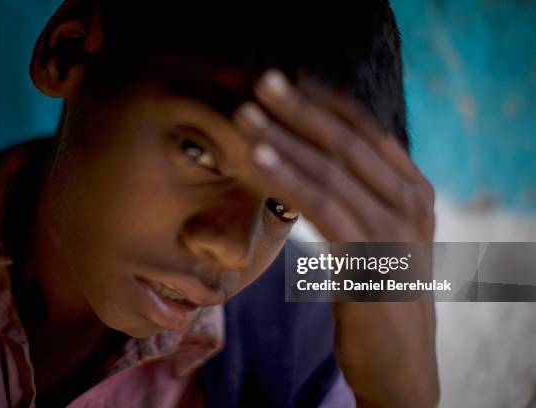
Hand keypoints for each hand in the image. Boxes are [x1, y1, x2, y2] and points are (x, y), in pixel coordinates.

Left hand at [233, 69, 438, 406]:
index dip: (324, 102)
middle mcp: (411, 200)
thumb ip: (358, 197)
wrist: (400, 362)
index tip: (286, 82)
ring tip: (246, 113)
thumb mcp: (375, 236)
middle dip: (300, 107)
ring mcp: (395, 228)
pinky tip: (257, 157)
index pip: (365, 130)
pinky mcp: (371, 257)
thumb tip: (314, 163)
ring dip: (283, 137)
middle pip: (348, 140)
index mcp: (412, 189)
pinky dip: (287, 178)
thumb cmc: (378, 295)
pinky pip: (321, 205)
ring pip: (331, 169)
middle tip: (262, 81)